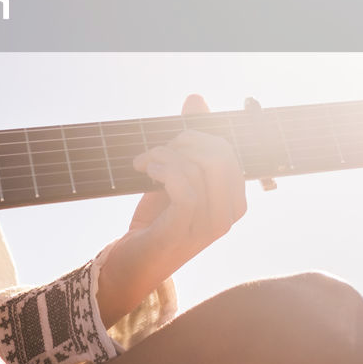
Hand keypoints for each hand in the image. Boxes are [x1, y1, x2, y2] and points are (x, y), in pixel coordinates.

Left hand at [95, 94, 245, 325]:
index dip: (200, 134)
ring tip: (146, 162)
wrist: (129, 264)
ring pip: (200, 168)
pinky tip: (146, 170)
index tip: (172, 139)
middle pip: (220, 155)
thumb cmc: (155, 220)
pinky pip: (185, 189)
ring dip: (166, 154)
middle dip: (184, 141)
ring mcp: (208, 227)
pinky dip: (164, 170)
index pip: (228, 151)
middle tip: (158, 151)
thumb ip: (189, 139)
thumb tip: (196, 99)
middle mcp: (228, 216)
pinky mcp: (182, 233)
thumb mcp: (175, 175)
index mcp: (233, 201)